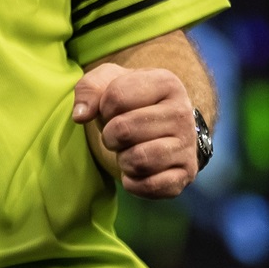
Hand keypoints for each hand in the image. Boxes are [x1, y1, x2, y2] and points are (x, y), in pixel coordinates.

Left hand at [72, 62, 198, 198]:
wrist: (159, 125)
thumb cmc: (129, 100)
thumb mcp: (108, 81)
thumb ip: (89, 88)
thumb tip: (80, 116)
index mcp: (166, 83)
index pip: (116, 96)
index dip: (103, 107)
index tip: (112, 110)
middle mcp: (183, 112)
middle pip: (123, 130)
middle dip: (110, 135)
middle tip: (118, 134)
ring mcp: (188, 145)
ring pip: (138, 160)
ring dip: (123, 159)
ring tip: (129, 150)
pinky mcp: (187, 173)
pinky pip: (150, 186)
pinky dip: (134, 183)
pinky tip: (137, 171)